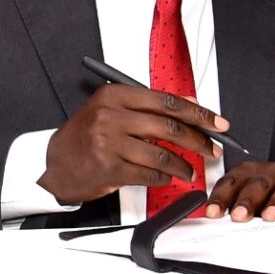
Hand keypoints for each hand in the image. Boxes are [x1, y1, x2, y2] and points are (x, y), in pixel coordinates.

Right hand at [39, 83, 225, 207]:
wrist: (57, 164)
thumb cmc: (87, 136)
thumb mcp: (112, 110)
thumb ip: (147, 105)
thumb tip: (190, 102)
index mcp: (113, 96)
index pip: (166, 101)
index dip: (198, 114)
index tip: (217, 124)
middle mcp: (110, 116)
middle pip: (169, 127)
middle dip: (199, 141)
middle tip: (212, 150)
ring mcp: (108, 142)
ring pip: (162, 155)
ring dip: (183, 166)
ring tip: (189, 171)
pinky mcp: (109, 168)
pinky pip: (150, 174)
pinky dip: (165, 178)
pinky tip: (166, 177)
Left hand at [205, 160, 274, 221]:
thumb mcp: (255, 192)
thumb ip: (237, 204)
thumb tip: (214, 223)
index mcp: (250, 172)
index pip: (231, 182)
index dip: (221, 197)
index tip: (212, 213)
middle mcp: (271, 172)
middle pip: (257, 185)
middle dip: (246, 201)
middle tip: (238, 216)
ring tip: (270, 216)